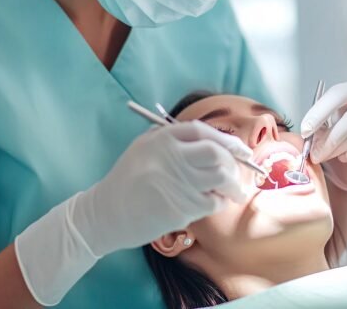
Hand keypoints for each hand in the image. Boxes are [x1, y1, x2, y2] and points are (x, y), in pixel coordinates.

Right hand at [75, 121, 251, 256]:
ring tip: (234, 192)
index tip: (242, 150)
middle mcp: (170, 157)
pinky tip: (212, 204)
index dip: (227, 140)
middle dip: (235, 164)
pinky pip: (212, 202)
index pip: (202, 131)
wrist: (105, 214)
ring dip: (233, 186)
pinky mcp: (180, 208)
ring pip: (221, 178)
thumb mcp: (144, 148)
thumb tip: (218, 143)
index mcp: (161, 138)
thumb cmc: (128, 181)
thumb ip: (175, 141)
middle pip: (216, 153)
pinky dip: (218, 203)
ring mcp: (176, 182)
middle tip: (238, 175)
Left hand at [301, 82, 346, 190]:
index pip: (336, 95)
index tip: (305, 130)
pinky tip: (344, 156)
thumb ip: (320, 126)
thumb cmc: (343, 128)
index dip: (319, 113)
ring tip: (326, 155)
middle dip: (330, 139)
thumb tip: (307, 138)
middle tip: (315, 154)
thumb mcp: (328, 121)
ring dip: (339, 149)